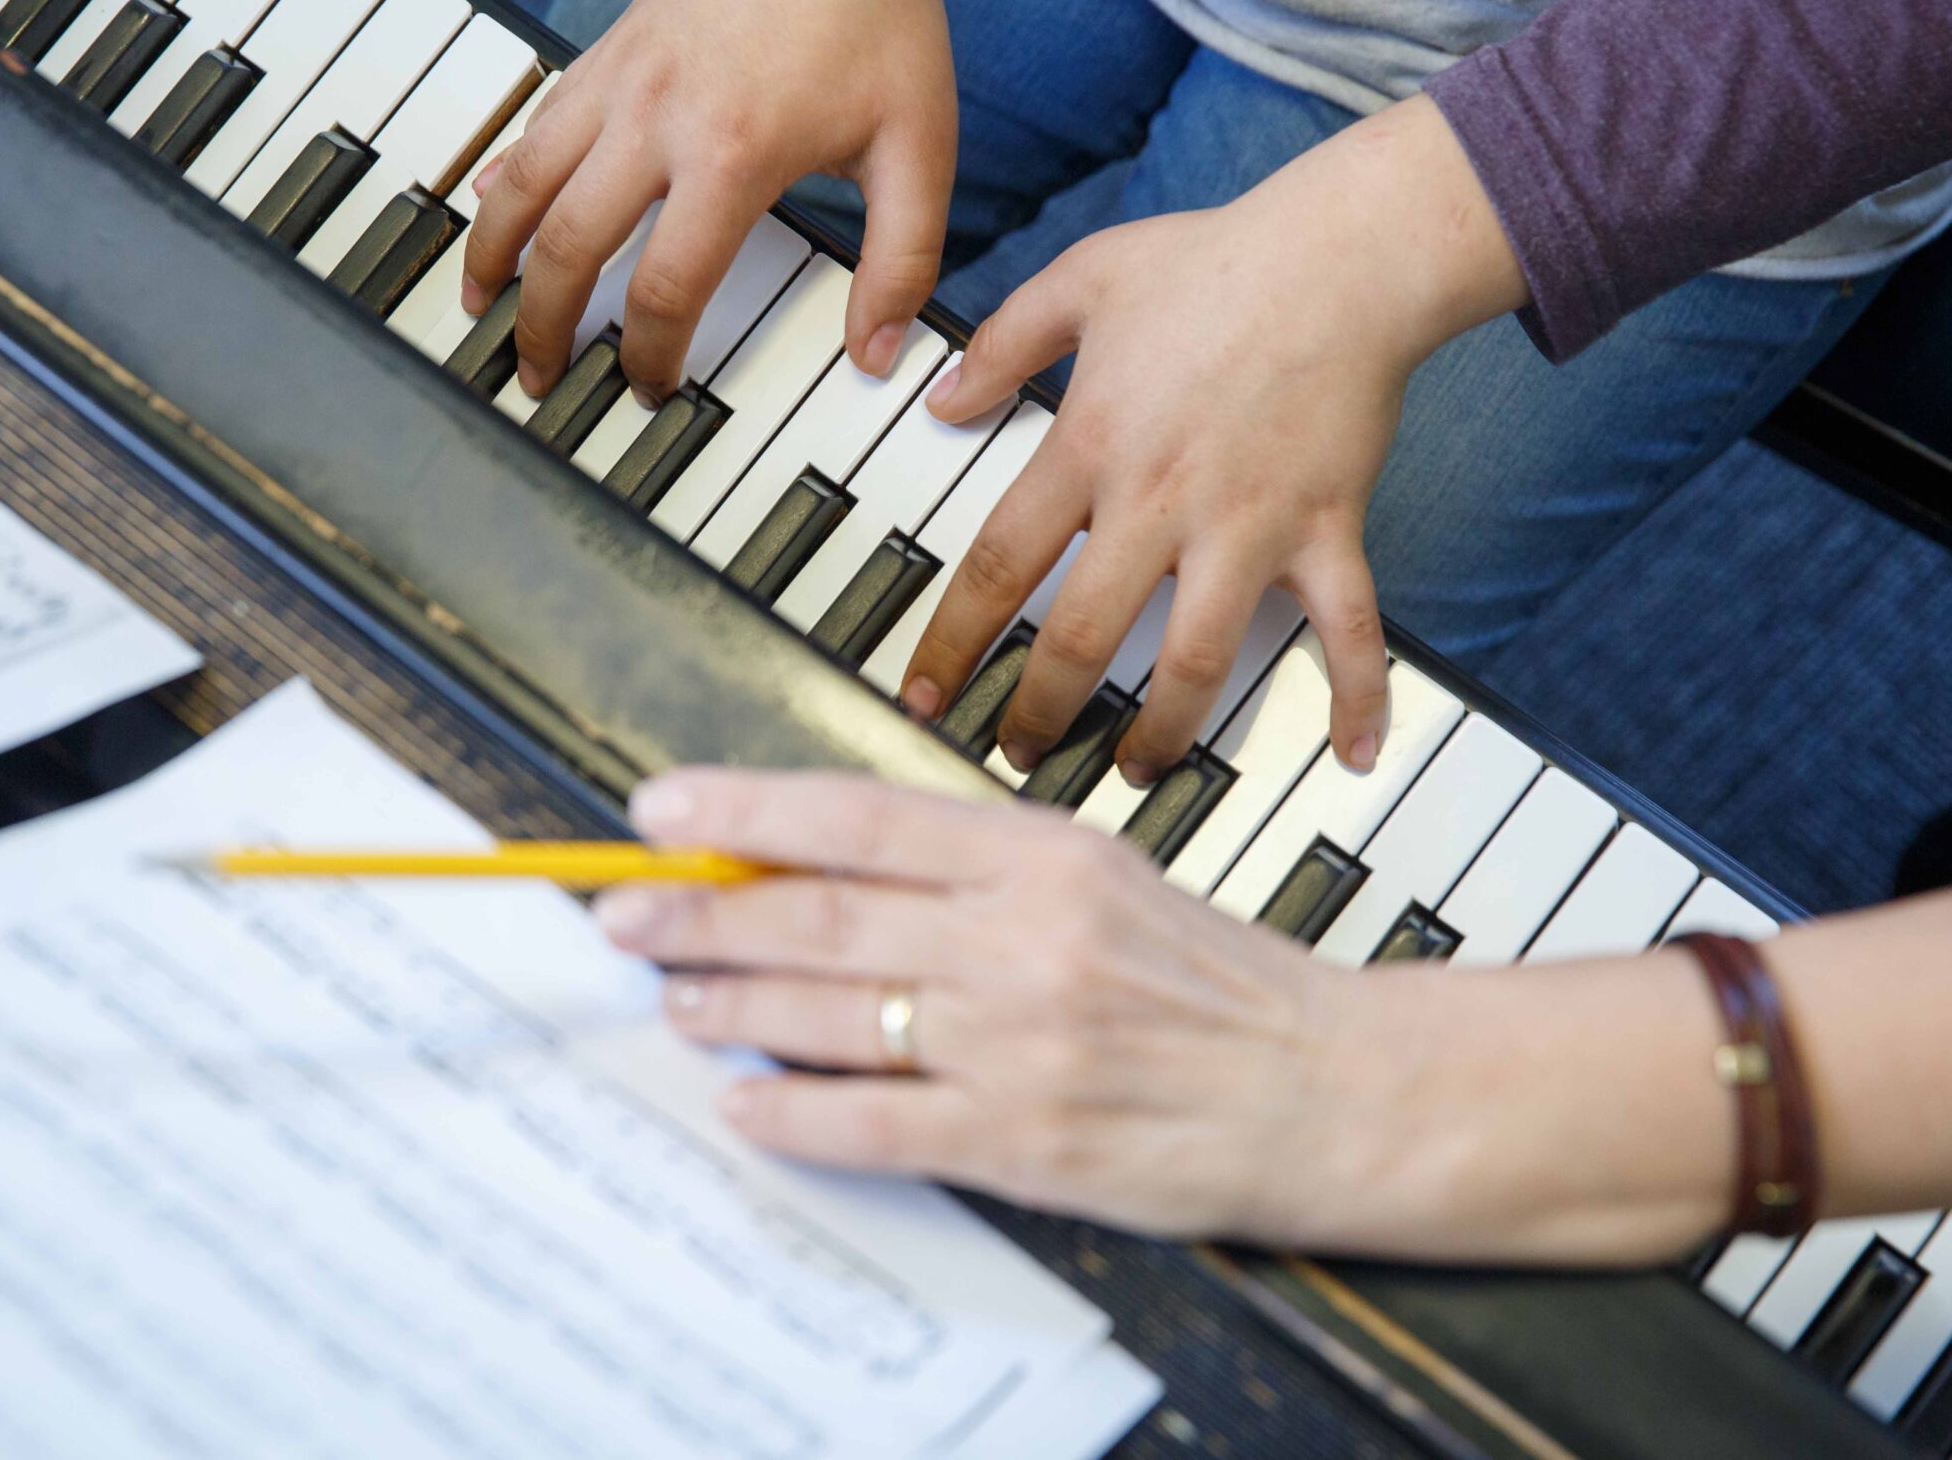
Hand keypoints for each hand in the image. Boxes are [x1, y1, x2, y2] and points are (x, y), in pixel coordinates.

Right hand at [460, 0, 969, 401]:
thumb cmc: (879, 21)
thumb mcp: (919, 150)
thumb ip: (903, 261)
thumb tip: (877, 355)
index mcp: (733, 156)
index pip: (666, 288)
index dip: (651, 356)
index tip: (651, 390)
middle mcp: (659, 119)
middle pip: (570, 247)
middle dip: (544, 327)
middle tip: (540, 378)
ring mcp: (623, 80)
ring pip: (525, 181)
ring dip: (494, 253)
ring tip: (479, 308)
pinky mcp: (609, 49)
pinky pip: (537, 125)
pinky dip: (507, 176)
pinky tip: (493, 210)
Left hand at [597, 768, 1737, 1263]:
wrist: (1329, 1087)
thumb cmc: (1209, 978)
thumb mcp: (1098, 876)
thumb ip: (969, 869)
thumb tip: (820, 867)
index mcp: (1040, 854)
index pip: (855, 816)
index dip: (741, 810)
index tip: (659, 810)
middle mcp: (1021, 940)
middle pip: (820, 916)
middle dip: (702, 912)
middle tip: (622, 912)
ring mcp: (1020, 1044)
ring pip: (831, 1016)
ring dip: (729, 1009)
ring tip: (671, 998)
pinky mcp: (1025, 1141)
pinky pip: (877, 1124)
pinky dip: (795, 1117)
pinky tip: (745, 1105)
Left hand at [900, 97, 1529, 781]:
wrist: (1345, 252)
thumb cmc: (1215, 259)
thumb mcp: (1084, 279)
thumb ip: (1004, 344)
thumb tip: (941, 399)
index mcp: (1091, 445)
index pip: (998, 564)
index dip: (953, 642)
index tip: (925, 697)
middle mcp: (1161, 500)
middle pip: (1082, 635)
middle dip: (1042, 712)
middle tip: (1019, 757)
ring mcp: (1249, 524)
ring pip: (1196, 659)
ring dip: (1163, 731)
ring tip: (1136, 772)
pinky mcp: (1328, 529)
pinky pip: (1348, 628)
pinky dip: (1358, 692)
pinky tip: (1353, 753)